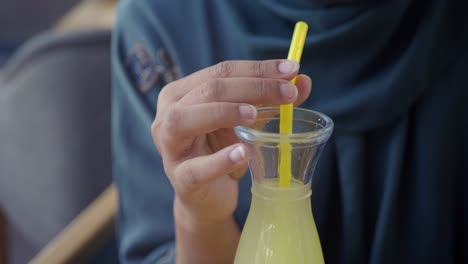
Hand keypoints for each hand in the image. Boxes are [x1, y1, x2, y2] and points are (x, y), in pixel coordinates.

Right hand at [151, 60, 311, 228]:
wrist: (207, 196)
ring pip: (186, 119)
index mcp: (182, 93)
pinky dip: (219, 160)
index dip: (258, 69)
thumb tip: (303, 81)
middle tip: (288, 93)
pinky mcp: (180, 178)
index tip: (292, 69)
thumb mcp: (246, 122)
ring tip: (254, 114)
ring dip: (223, 112)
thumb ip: (270, 101)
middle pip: (209, 90)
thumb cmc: (220, 150)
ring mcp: (169, 147)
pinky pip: (196, 168)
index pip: (221, 71)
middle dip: (252, 87)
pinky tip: (242, 152)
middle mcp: (167, 114)